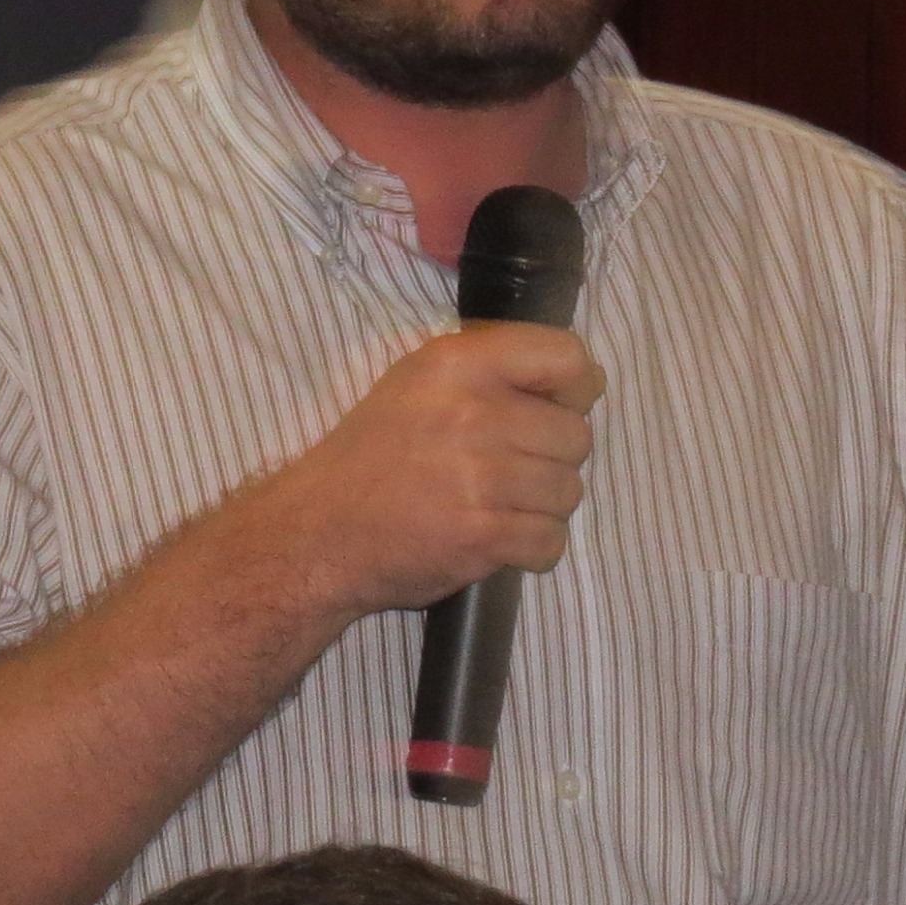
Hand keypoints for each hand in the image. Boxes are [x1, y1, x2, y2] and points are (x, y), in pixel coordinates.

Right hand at [234, 322, 602, 622]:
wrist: (319, 532)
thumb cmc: (372, 455)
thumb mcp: (417, 383)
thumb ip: (493, 368)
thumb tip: (586, 378)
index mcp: (456, 363)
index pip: (566, 356)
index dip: (575, 387)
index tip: (555, 408)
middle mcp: (471, 413)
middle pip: (575, 435)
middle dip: (554, 459)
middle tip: (510, 471)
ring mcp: (479, 477)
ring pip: (569, 491)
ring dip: (543, 506)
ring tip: (498, 506)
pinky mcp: (483, 535)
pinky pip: (551, 540)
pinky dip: (533, 548)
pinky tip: (497, 540)